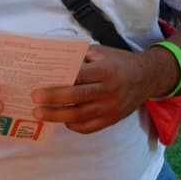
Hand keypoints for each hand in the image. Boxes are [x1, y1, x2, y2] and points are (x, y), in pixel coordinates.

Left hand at [32, 45, 156, 134]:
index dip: (57, 85)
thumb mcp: (102, 52)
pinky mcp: (112, 119)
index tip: (38, 89)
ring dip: (57, 117)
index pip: (77, 79)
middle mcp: (108, 90)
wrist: (146, 77)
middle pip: (76, 98)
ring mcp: (110, 107)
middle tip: (34, 102)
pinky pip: (88, 127)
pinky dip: (73, 125)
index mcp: (105, 70)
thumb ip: (81, 57)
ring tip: (40, 114)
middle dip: (52, 101)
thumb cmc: (119, 62)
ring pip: (79, 116)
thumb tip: (55, 64)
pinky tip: (63, 120)